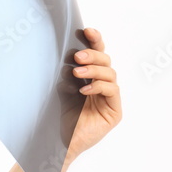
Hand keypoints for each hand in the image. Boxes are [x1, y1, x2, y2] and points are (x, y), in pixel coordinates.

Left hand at [63, 28, 122, 170]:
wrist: (58, 141)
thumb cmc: (57, 115)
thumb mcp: (60, 87)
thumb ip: (66, 70)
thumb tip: (67, 51)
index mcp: (88, 76)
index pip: (96, 53)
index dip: (95, 40)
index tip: (86, 30)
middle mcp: (101, 85)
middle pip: (106, 60)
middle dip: (93, 55)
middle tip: (77, 57)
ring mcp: (109, 98)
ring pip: (110, 73)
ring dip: (93, 70)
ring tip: (76, 73)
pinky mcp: (114, 111)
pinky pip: (112, 91)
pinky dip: (97, 87)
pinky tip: (83, 90)